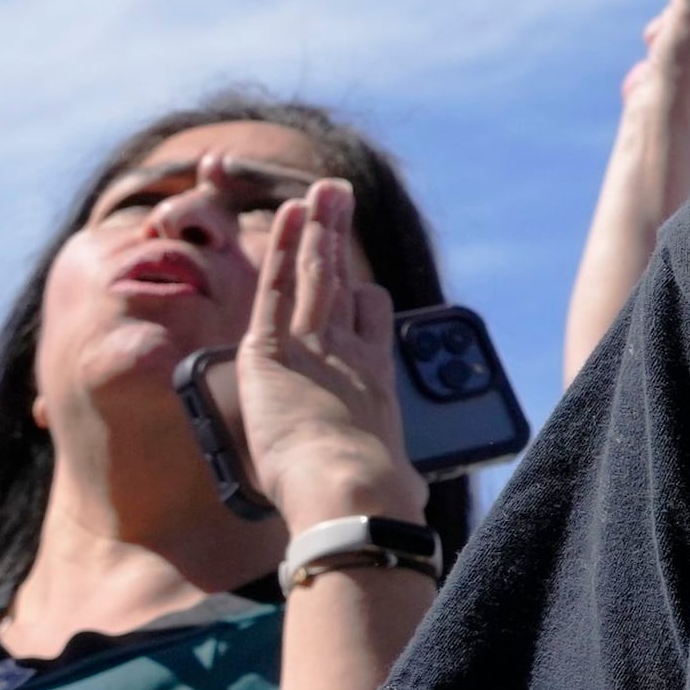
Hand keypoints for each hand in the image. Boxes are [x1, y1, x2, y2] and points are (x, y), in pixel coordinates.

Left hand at [237, 182, 423, 531]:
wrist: (352, 491)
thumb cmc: (370, 498)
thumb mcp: (390, 479)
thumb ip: (397, 474)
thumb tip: (413, 492)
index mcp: (377, 381)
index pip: (371, 317)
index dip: (363, 296)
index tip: (357, 282)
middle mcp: (352, 353)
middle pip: (348, 282)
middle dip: (342, 237)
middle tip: (342, 197)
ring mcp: (318, 346)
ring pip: (319, 274)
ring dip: (322, 228)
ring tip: (324, 190)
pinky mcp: (276, 351)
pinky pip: (281, 288)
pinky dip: (288, 248)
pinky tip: (294, 214)